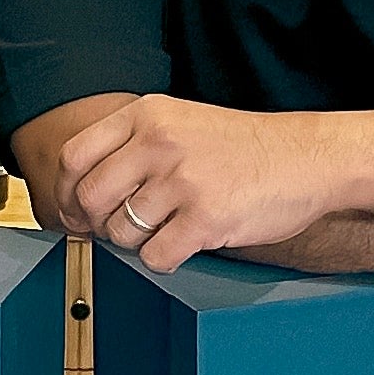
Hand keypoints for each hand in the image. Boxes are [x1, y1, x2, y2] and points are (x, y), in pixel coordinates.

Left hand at [56, 96, 348, 268]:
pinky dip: (165, 259)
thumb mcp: (183, 123)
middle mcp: (160, 142)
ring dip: (137, 242)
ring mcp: (183, 181)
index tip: (72, 211)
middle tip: (119, 229)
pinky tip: (186, 243)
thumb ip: (133, 147)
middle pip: (90, 198)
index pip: (74, 156)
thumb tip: (79, 198)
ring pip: (121, 232)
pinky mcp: (206, 219)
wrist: (309, 158)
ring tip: (168, 228)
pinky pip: (156, 256)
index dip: (64, 191)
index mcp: (149, 115)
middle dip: (98, 223)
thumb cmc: (246, 147)